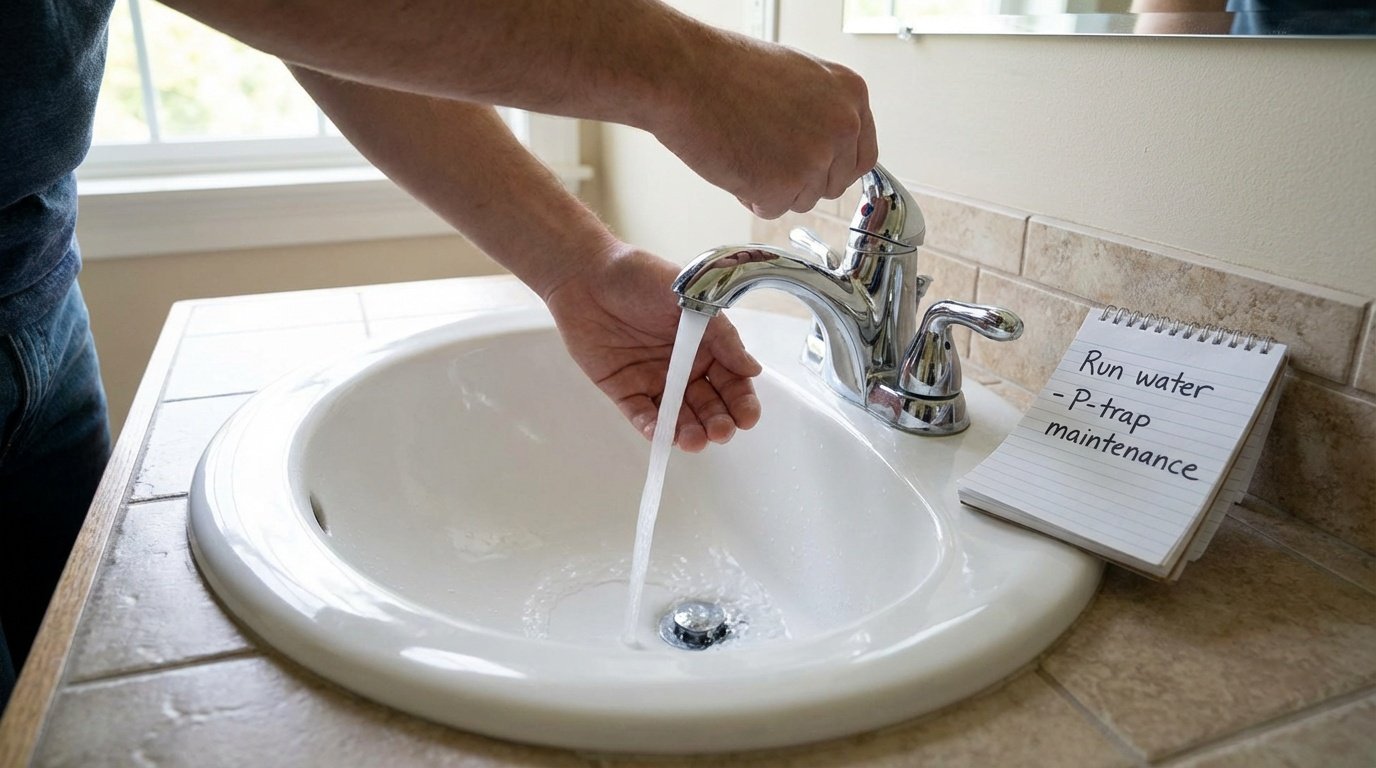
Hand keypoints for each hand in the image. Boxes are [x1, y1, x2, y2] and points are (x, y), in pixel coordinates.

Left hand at [543, 245, 762, 452]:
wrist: (585, 275)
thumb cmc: (638, 276)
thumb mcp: (687, 298)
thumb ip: (720, 335)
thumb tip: (752, 368)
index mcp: (704, 345)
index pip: (731, 380)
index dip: (741, 401)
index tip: (747, 417)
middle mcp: (683, 367)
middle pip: (708, 405)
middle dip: (718, 422)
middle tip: (721, 432)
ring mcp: (654, 380)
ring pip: (678, 416)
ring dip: (689, 432)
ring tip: (694, 441)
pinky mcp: (625, 389)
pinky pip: (641, 415)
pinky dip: (652, 428)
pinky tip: (661, 434)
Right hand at [649, 35, 876, 219]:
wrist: (686, 76)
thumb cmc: (727, 70)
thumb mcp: (798, 77)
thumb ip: (823, 112)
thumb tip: (829, 148)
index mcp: (851, 94)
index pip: (861, 156)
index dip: (832, 167)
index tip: (812, 168)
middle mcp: (843, 126)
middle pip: (832, 184)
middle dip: (801, 179)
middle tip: (765, 154)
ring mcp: (815, 157)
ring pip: (803, 200)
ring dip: (774, 187)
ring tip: (745, 150)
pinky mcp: (784, 186)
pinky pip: (772, 209)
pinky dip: (750, 196)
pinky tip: (734, 162)